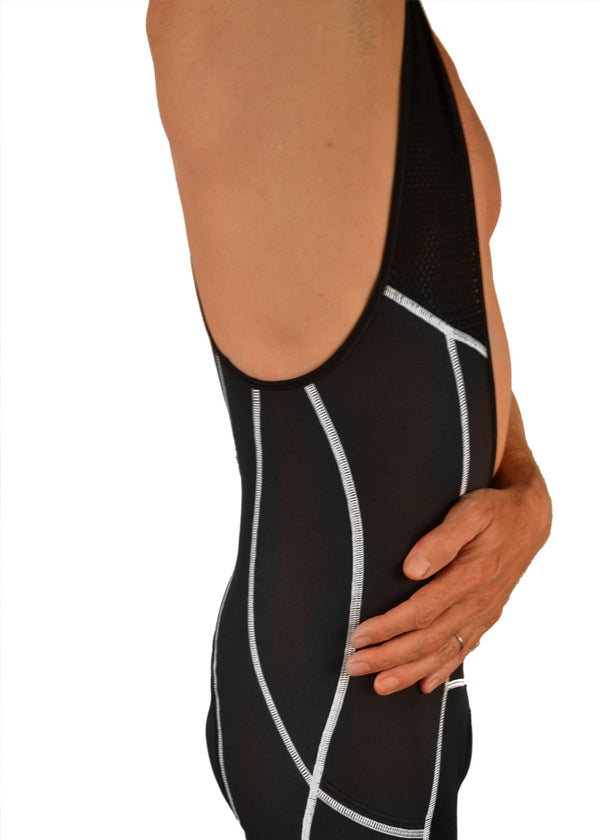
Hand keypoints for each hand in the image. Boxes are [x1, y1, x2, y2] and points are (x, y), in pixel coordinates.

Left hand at [345, 424, 551, 695]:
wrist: (530, 519)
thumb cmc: (493, 510)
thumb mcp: (470, 512)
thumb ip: (441, 540)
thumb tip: (411, 569)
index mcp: (470, 577)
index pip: (421, 612)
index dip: (388, 628)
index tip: (358, 636)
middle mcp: (478, 602)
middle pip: (428, 639)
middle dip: (389, 657)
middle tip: (354, 666)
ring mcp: (483, 613)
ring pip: (443, 652)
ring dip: (409, 671)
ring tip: (379, 685)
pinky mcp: (487, 617)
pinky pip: (464, 650)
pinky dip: (443, 670)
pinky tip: (425, 685)